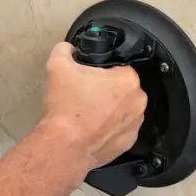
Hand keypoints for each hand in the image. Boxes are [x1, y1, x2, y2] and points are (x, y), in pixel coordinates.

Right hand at [41, 42, 146, 170]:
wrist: (65, 146)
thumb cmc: (66, 109)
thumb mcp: (58, 67)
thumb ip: (65, 50)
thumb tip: (68, 49)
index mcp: (128, 80)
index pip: (120, 67)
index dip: (102, 71)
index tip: (90, 78)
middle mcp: (137, 102)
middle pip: (123, 88)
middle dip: (107, 90)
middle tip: (86, 95)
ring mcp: (135, 124)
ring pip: (123, 109)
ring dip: (110, 109)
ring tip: (88, 113)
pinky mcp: (128, 142)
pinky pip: (121, 129)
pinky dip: (110, 128)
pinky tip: (93, 128)